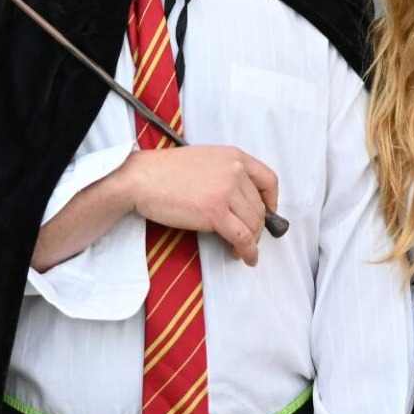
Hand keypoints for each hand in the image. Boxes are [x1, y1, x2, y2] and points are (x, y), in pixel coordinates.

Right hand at [122, 145, 279, 265]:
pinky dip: (248, 250)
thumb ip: (226, 173)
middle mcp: (234, 171)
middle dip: (257, 227)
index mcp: (234, 156)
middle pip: (260, 207)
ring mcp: (226, 191)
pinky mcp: (215, 212)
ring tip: (241, 250)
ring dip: (251, 241)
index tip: (268, 213)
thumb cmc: (165, 171)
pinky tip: (246, 257)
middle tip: (247, 239)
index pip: (269, 180)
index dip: (271, 201)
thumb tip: (241, 199)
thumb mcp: (205, 160)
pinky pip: (242, 237)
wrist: (141, 178)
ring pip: (253, 224)